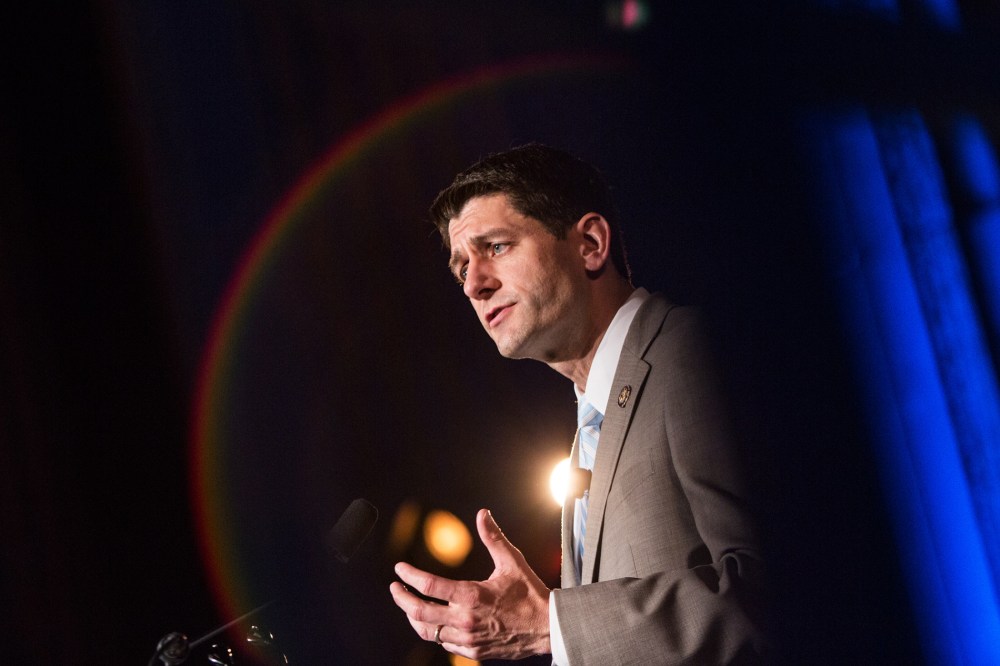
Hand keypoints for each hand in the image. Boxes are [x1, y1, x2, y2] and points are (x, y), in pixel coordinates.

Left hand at [389, 508, 550, 659]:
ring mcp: (468, 638)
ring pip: (428, 632)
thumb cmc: (530, 594)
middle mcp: (465, 620)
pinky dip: (434, 632)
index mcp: (472, 596)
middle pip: (419, 612)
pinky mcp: (473, 651)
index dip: (410, 575)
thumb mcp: (512, 562)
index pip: (430, 586)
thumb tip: (483, 514)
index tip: (399, 568)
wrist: (548, 628)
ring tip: (409, 604)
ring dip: (414, 617)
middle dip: (401, 598)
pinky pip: (444, 643)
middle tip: (394, 587)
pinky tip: (434, 621)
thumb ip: (493, 538)